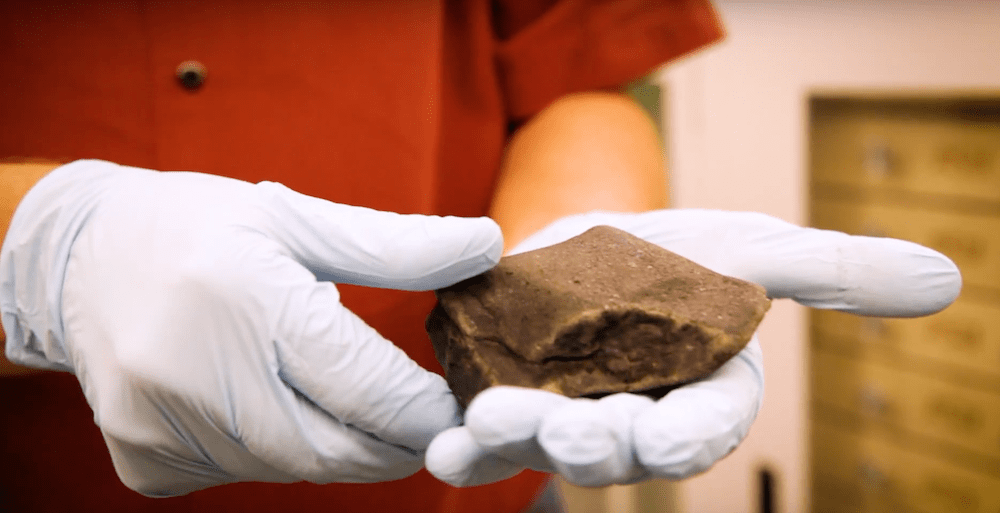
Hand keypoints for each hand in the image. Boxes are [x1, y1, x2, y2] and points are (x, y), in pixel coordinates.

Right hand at [0, 160, 502, 495]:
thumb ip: (396, 246)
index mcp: (246, 300)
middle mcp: (196, 376)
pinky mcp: (147, 463)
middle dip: (399, 441)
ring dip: (340, 444)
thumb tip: (485, 246)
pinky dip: (281, 449)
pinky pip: (246, 475)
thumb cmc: (199, 228)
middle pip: (339, 449)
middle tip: (428, 416)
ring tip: (345, 396)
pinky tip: (272, 403)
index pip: (367, 387)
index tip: (468, 405)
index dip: (431, 409)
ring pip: (297, 469)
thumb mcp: (296, 219)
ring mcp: (164, 429)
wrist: (79, 259)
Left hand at [426, 209, 960, 486]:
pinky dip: (465, 446)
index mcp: (697, 395)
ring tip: (492, 424)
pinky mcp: (509, 403)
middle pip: (620, 447)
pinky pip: (486, 437)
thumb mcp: (756, 249)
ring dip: (520, 442)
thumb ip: (832, 270)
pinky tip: (447, 448)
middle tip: (569, 431)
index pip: (700, 429)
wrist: (591, 237)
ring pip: (547, 445)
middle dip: (596, 443)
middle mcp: (633, 420)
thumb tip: (947, 277)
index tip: (664, 439)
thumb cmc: (683, 251)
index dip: (684, 436)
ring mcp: (566, 418)